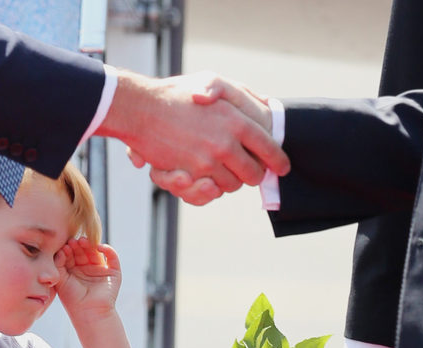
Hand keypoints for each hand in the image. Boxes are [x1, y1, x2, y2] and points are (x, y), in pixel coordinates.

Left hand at [54, 238, 120, 322]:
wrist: (88, 313)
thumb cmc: (72, 299)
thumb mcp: (61, 279)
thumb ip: (59, 264)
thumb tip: (61, 249)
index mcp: (74, 270)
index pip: (72, 254)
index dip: (68, 249)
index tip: (63, 246)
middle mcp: (87, 269)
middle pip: (83, 251)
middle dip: (78, 245)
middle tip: (72, 241)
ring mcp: (100, 269)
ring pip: (96, 251)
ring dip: (90, 245)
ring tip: (82, 242)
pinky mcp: (113, 272)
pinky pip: (112, 257)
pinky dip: (107, 249)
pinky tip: (98, 247)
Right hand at [99, 70, 288, 200]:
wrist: (140, 108)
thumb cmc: (176, 93)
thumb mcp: (213, 80)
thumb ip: (241, 94)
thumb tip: (267, 103)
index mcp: (237, 121)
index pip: (269, 147)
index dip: (278, 160)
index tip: (282, 168)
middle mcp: (226, 144)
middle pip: (253, 174)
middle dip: (253, 175)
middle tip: (249, 171)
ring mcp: (207, 162)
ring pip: (231, 186)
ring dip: (228, 181)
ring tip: (222, 170)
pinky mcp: (189, 175)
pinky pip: (209, 191)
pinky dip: (208, 188)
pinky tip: (206, 178)